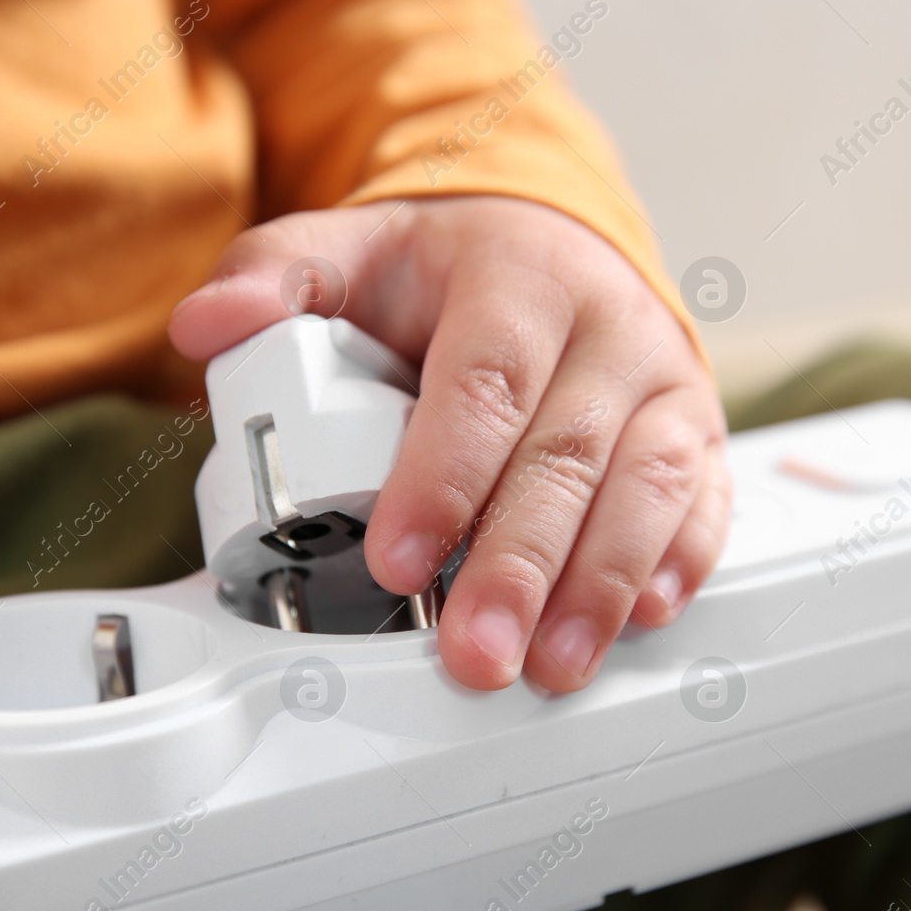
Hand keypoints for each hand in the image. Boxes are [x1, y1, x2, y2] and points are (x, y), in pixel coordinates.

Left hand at [169, 196, 728, 691]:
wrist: (558, 245)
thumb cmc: (455, 270)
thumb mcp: (360, 250)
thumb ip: (278, 279)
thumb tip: (207, 325)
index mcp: (520, 278)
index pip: (485, 382)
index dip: (445, 475)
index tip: (398, 557)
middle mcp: (607, 328)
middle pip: (566, 455)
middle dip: (519, 565)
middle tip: (475, 654)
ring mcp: (663, 382)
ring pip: (646, 486)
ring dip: (599, 585)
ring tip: (552, 665)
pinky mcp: (697, 432)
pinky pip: (703, 498)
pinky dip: (680, 563)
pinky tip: (642, 618)